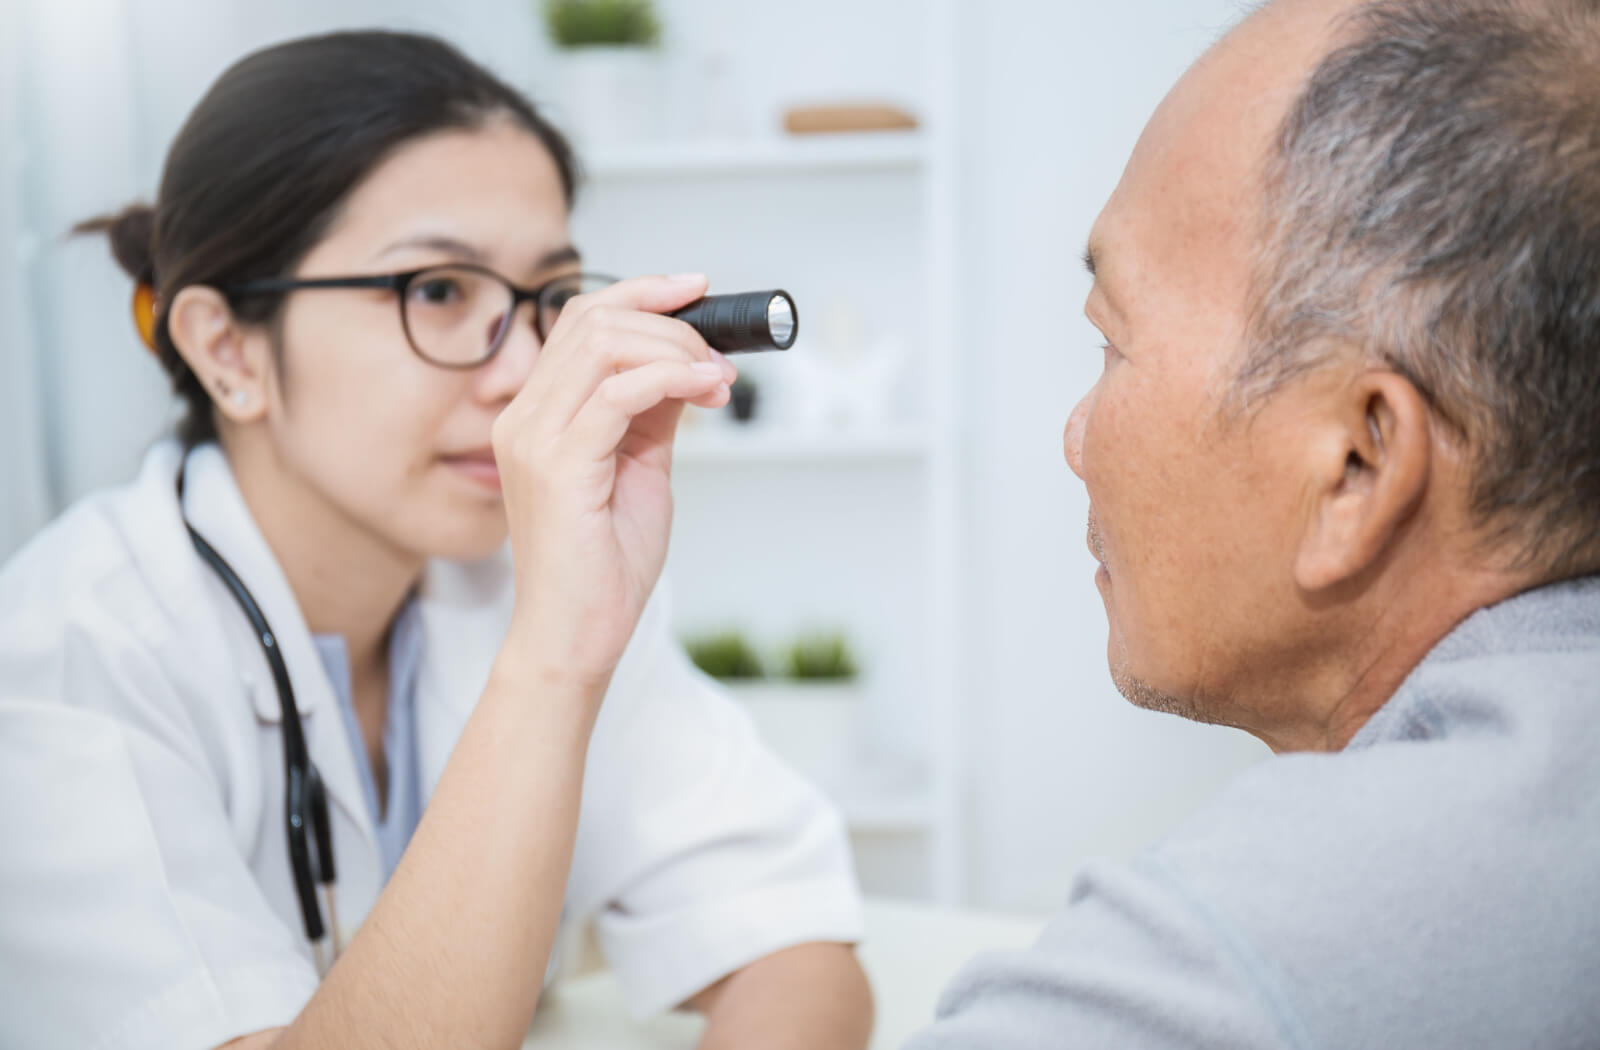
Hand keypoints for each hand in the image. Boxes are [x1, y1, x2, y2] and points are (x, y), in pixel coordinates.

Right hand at [491, 274, 735, 689]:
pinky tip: (705, 390)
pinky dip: (671, 378)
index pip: (581, 319)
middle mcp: (525, 417)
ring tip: (718, 382)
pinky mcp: (558, 465)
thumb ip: (654, 411)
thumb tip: (689, 363)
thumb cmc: (605, 564)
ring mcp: (535, 438)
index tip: (697, 291)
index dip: (642, 293)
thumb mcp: (640, 467)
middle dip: (671, 321)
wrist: (578, 635)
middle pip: (594, 319)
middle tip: (720, 355)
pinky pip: (617, 393)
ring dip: (677, 349)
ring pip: (605, 344)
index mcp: (539, 413)